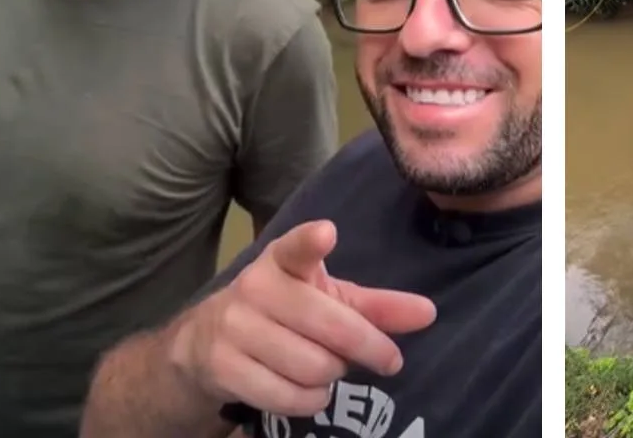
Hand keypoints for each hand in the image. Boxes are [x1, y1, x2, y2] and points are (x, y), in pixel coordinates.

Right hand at [170, 220, 436, 417]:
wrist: (204, 344)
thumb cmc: (284, 313)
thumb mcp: (327, 299)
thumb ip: (376, 306)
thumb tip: (428, 313)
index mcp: (283, 260)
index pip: (296, 248)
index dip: (310, 242)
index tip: (327, 233)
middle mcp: (255, 287)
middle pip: (330, 326)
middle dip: (369, 347)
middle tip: (389, 359)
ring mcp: (235, 328)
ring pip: (313, 366)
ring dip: (332, 375)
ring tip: (328, 367)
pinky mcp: (223, 367)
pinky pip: (288, 396)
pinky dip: (311, 400)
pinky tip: (310, 390)